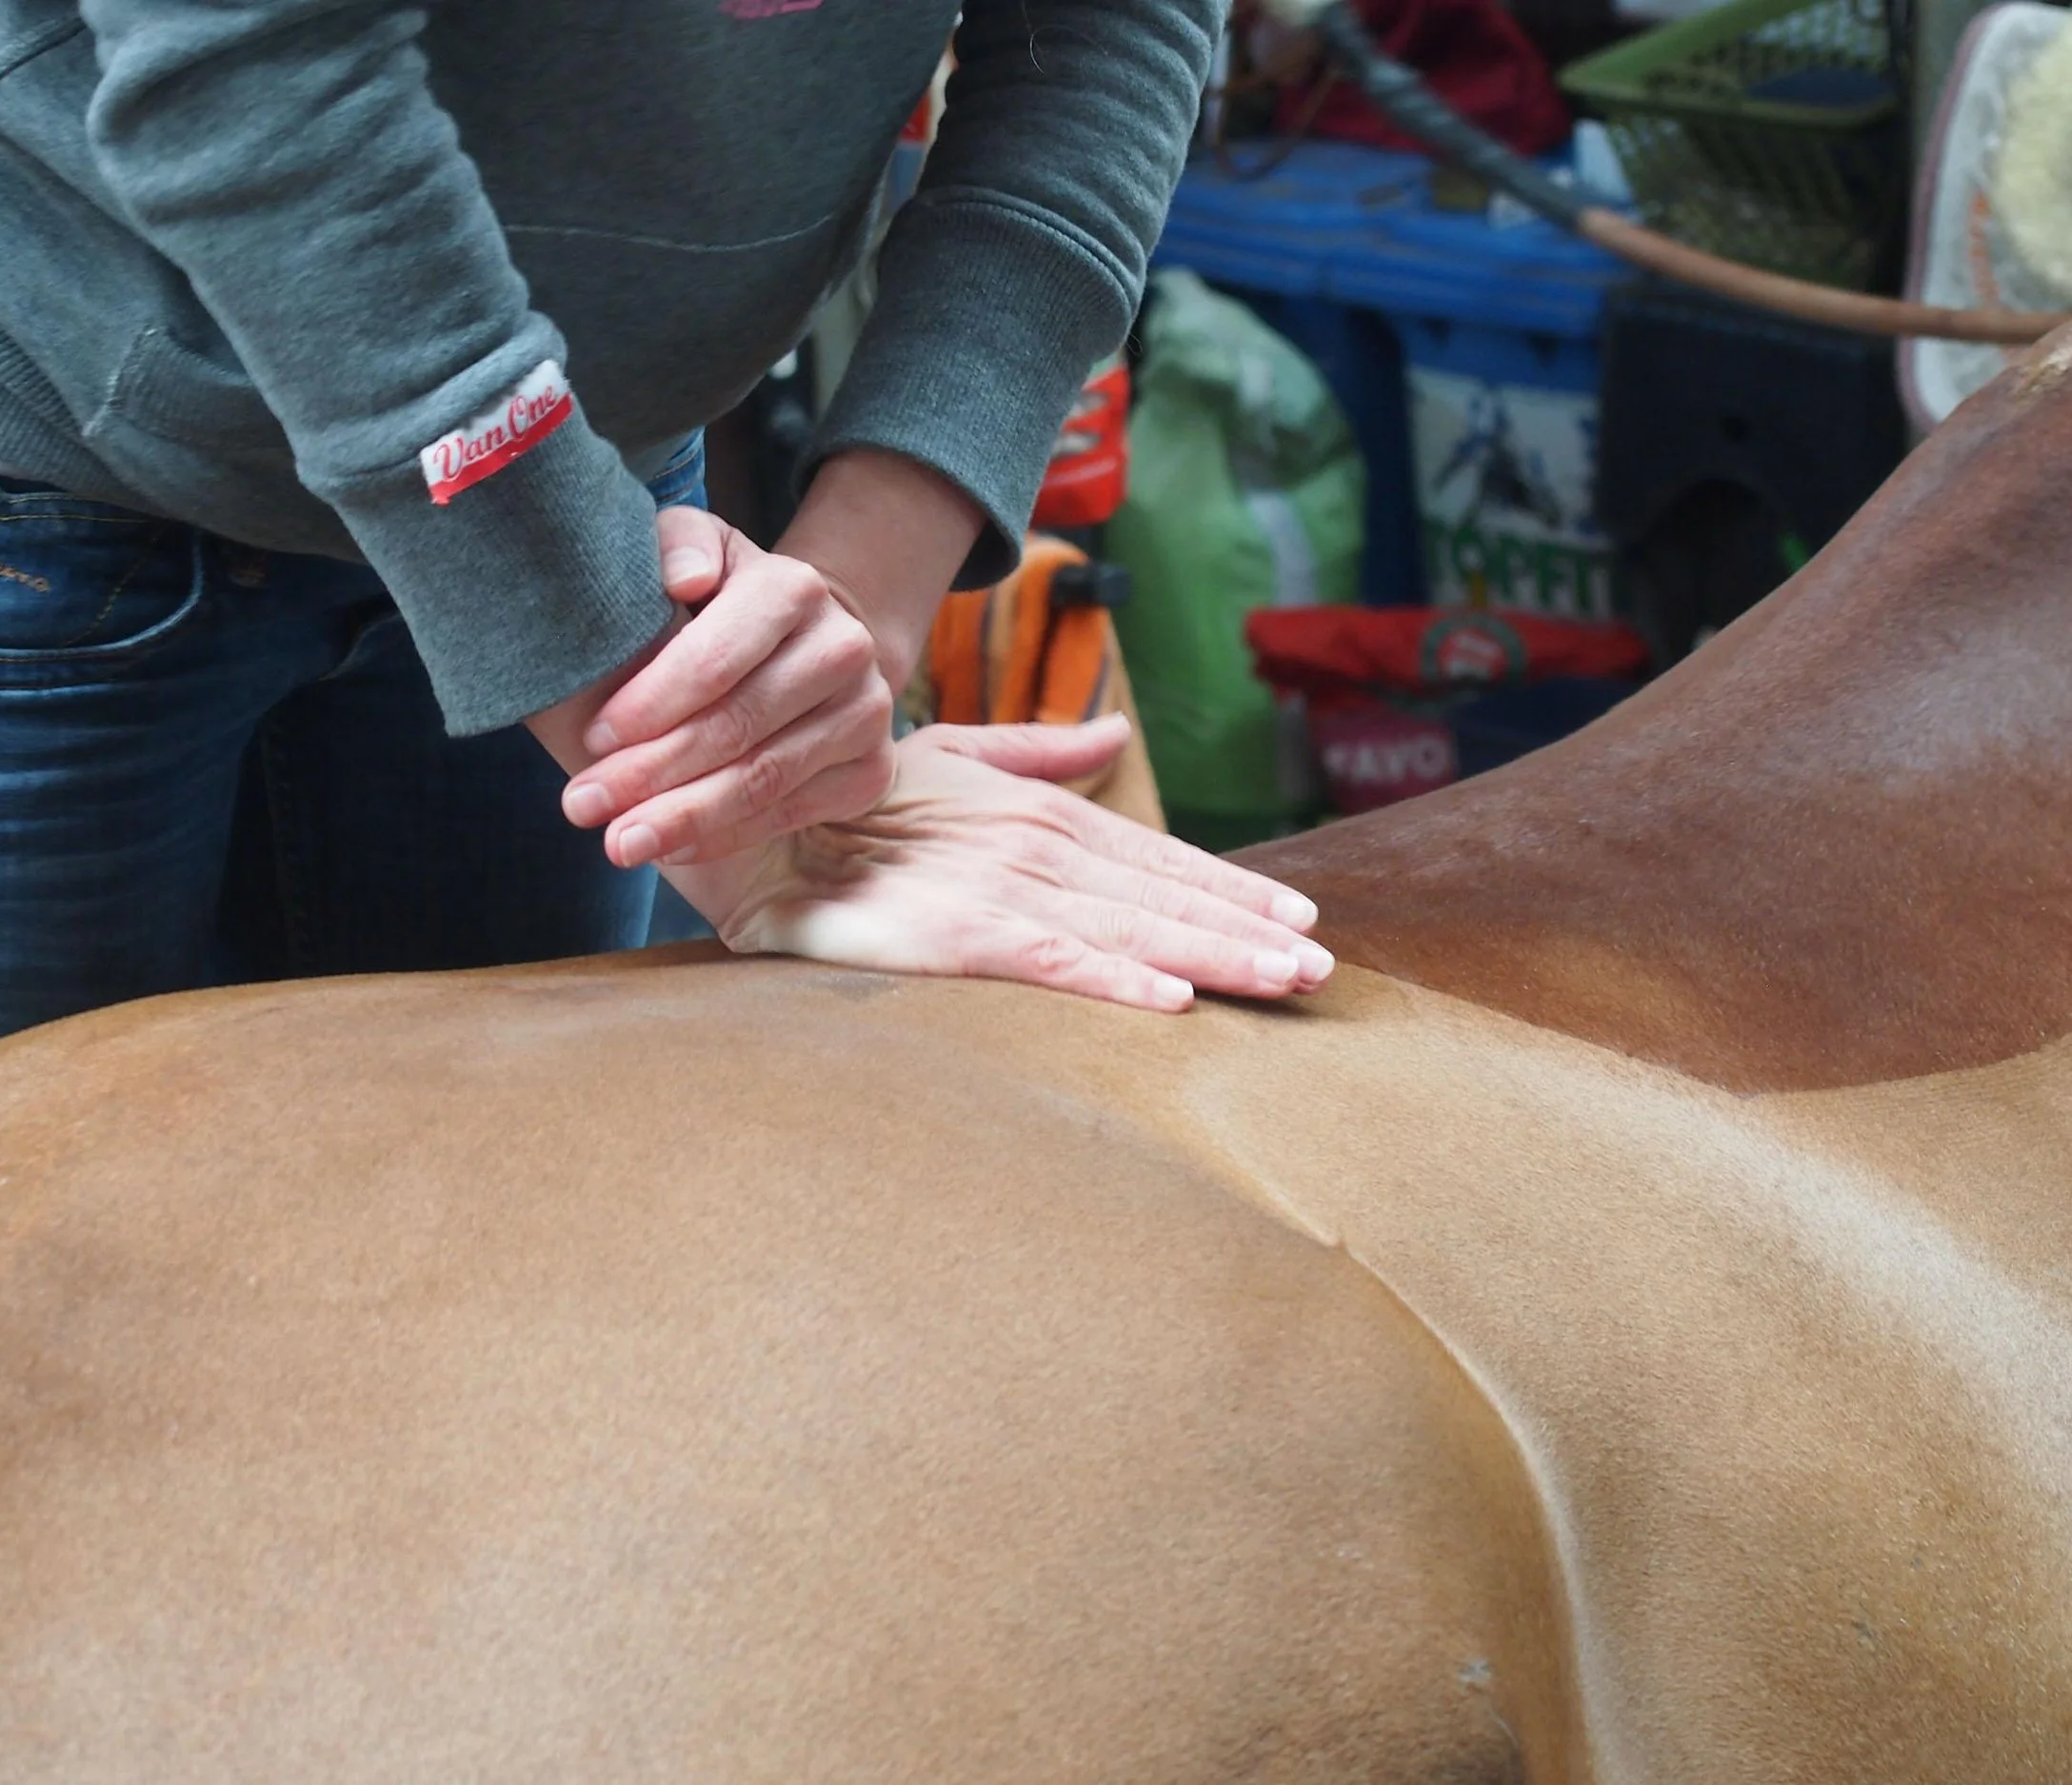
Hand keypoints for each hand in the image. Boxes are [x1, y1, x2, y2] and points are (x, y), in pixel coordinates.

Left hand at [554, 508, 897, 867]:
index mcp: (794, 588)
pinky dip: (726, 836)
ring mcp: (867, 712)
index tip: (592, 740)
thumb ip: (677, 544)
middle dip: (651, 772)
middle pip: (736, 726)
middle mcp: (844, 648)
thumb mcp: (692, 551)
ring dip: (683, 818)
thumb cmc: (719, 601)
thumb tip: (687, 579)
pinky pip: (791, 814)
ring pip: (763, 779)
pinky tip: (672, 849)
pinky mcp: (872, 769)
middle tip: (582, 806)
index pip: (714, 660)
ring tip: (619, 845)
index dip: (650, 705)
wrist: (802, 645)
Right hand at [665, 716, 1333, 1011]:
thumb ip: (1036, 752)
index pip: (1155, 856)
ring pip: (1128, 925)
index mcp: (1037, 812)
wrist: (747, 810)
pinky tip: (1171, 1001)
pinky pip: (1048, 961)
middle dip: (1247, 931)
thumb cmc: (845, 788)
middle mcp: (1033, 844)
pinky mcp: (950, 933)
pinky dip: (1112, 979)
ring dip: (1213, 955)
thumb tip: (1111, 736)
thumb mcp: (950, 756)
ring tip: (1286, 980)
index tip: (1297, 919)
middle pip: (1162, 894)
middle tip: (1324, 967)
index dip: (1229, 888)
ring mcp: (996, 886)